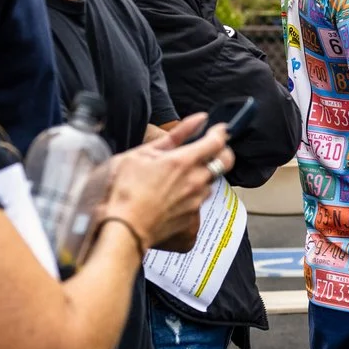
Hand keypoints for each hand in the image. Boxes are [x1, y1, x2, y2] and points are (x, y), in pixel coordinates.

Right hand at [102, 119, 217, 252]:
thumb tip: (199, 119)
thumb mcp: (142, 153)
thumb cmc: (124, 190)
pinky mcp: (192, 217)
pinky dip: (193, 193)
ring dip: (205, 174)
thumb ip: (176, 135)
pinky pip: (200, 200)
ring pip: (212, 181)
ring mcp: (196, 200)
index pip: (218, 142)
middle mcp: (195, 181)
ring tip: (182, 175)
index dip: (221, 133)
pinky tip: (174, 194)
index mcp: (183, 161)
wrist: (122, 229)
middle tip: (210, 150)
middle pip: (225, 162)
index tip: (219, 129)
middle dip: (223, 152)